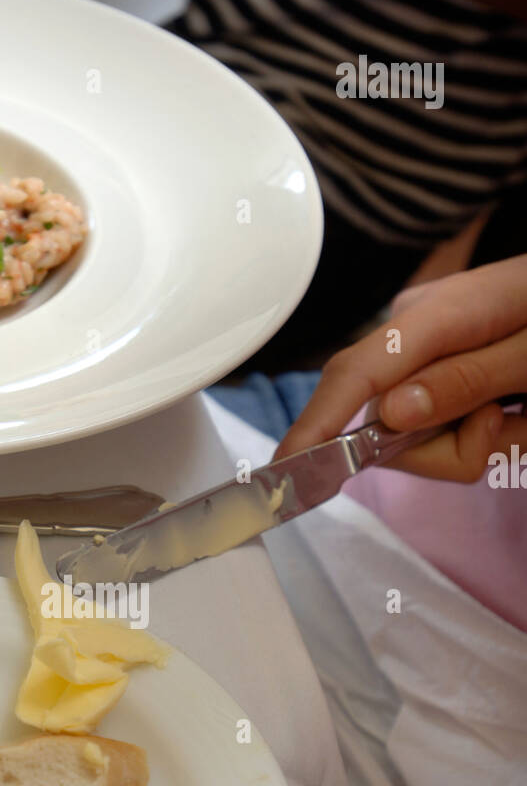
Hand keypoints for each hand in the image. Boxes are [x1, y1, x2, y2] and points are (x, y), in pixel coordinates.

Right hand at [274, 255, 526, 480]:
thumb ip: (466, 382)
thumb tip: (391, 414)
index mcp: (437, 315)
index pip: (357, 375)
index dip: (316, 425)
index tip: (284, 470)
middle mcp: (414, 329)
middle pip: (388, 426)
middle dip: (452, 449)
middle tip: (514, 428)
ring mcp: (422, 346)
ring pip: (416, 436)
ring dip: (478, 444)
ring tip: (524, 414)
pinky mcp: (435, 362)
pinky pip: (438, 424)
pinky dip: (481, 431)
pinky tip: (515, 408)